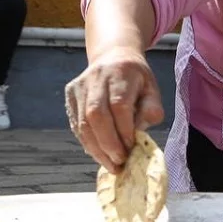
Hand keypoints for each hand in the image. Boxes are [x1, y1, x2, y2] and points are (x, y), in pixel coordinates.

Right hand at [64, 48, 165, 171]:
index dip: (124, 130)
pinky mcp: (70, 95)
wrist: (113, 56)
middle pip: (96, 115)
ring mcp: (80, 86)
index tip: (132, 148)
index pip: (119, 105)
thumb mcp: (152, 88)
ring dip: (96, 149)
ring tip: (111, 165)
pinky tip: (100, 154)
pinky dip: (88, 143)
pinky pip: (75, 124)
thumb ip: (152, 108)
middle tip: (120, 162)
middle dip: (108, 143)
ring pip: (82, 123)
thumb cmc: (136, 78)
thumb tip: (141, 131)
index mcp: (121, 73)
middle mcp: (97, 77)